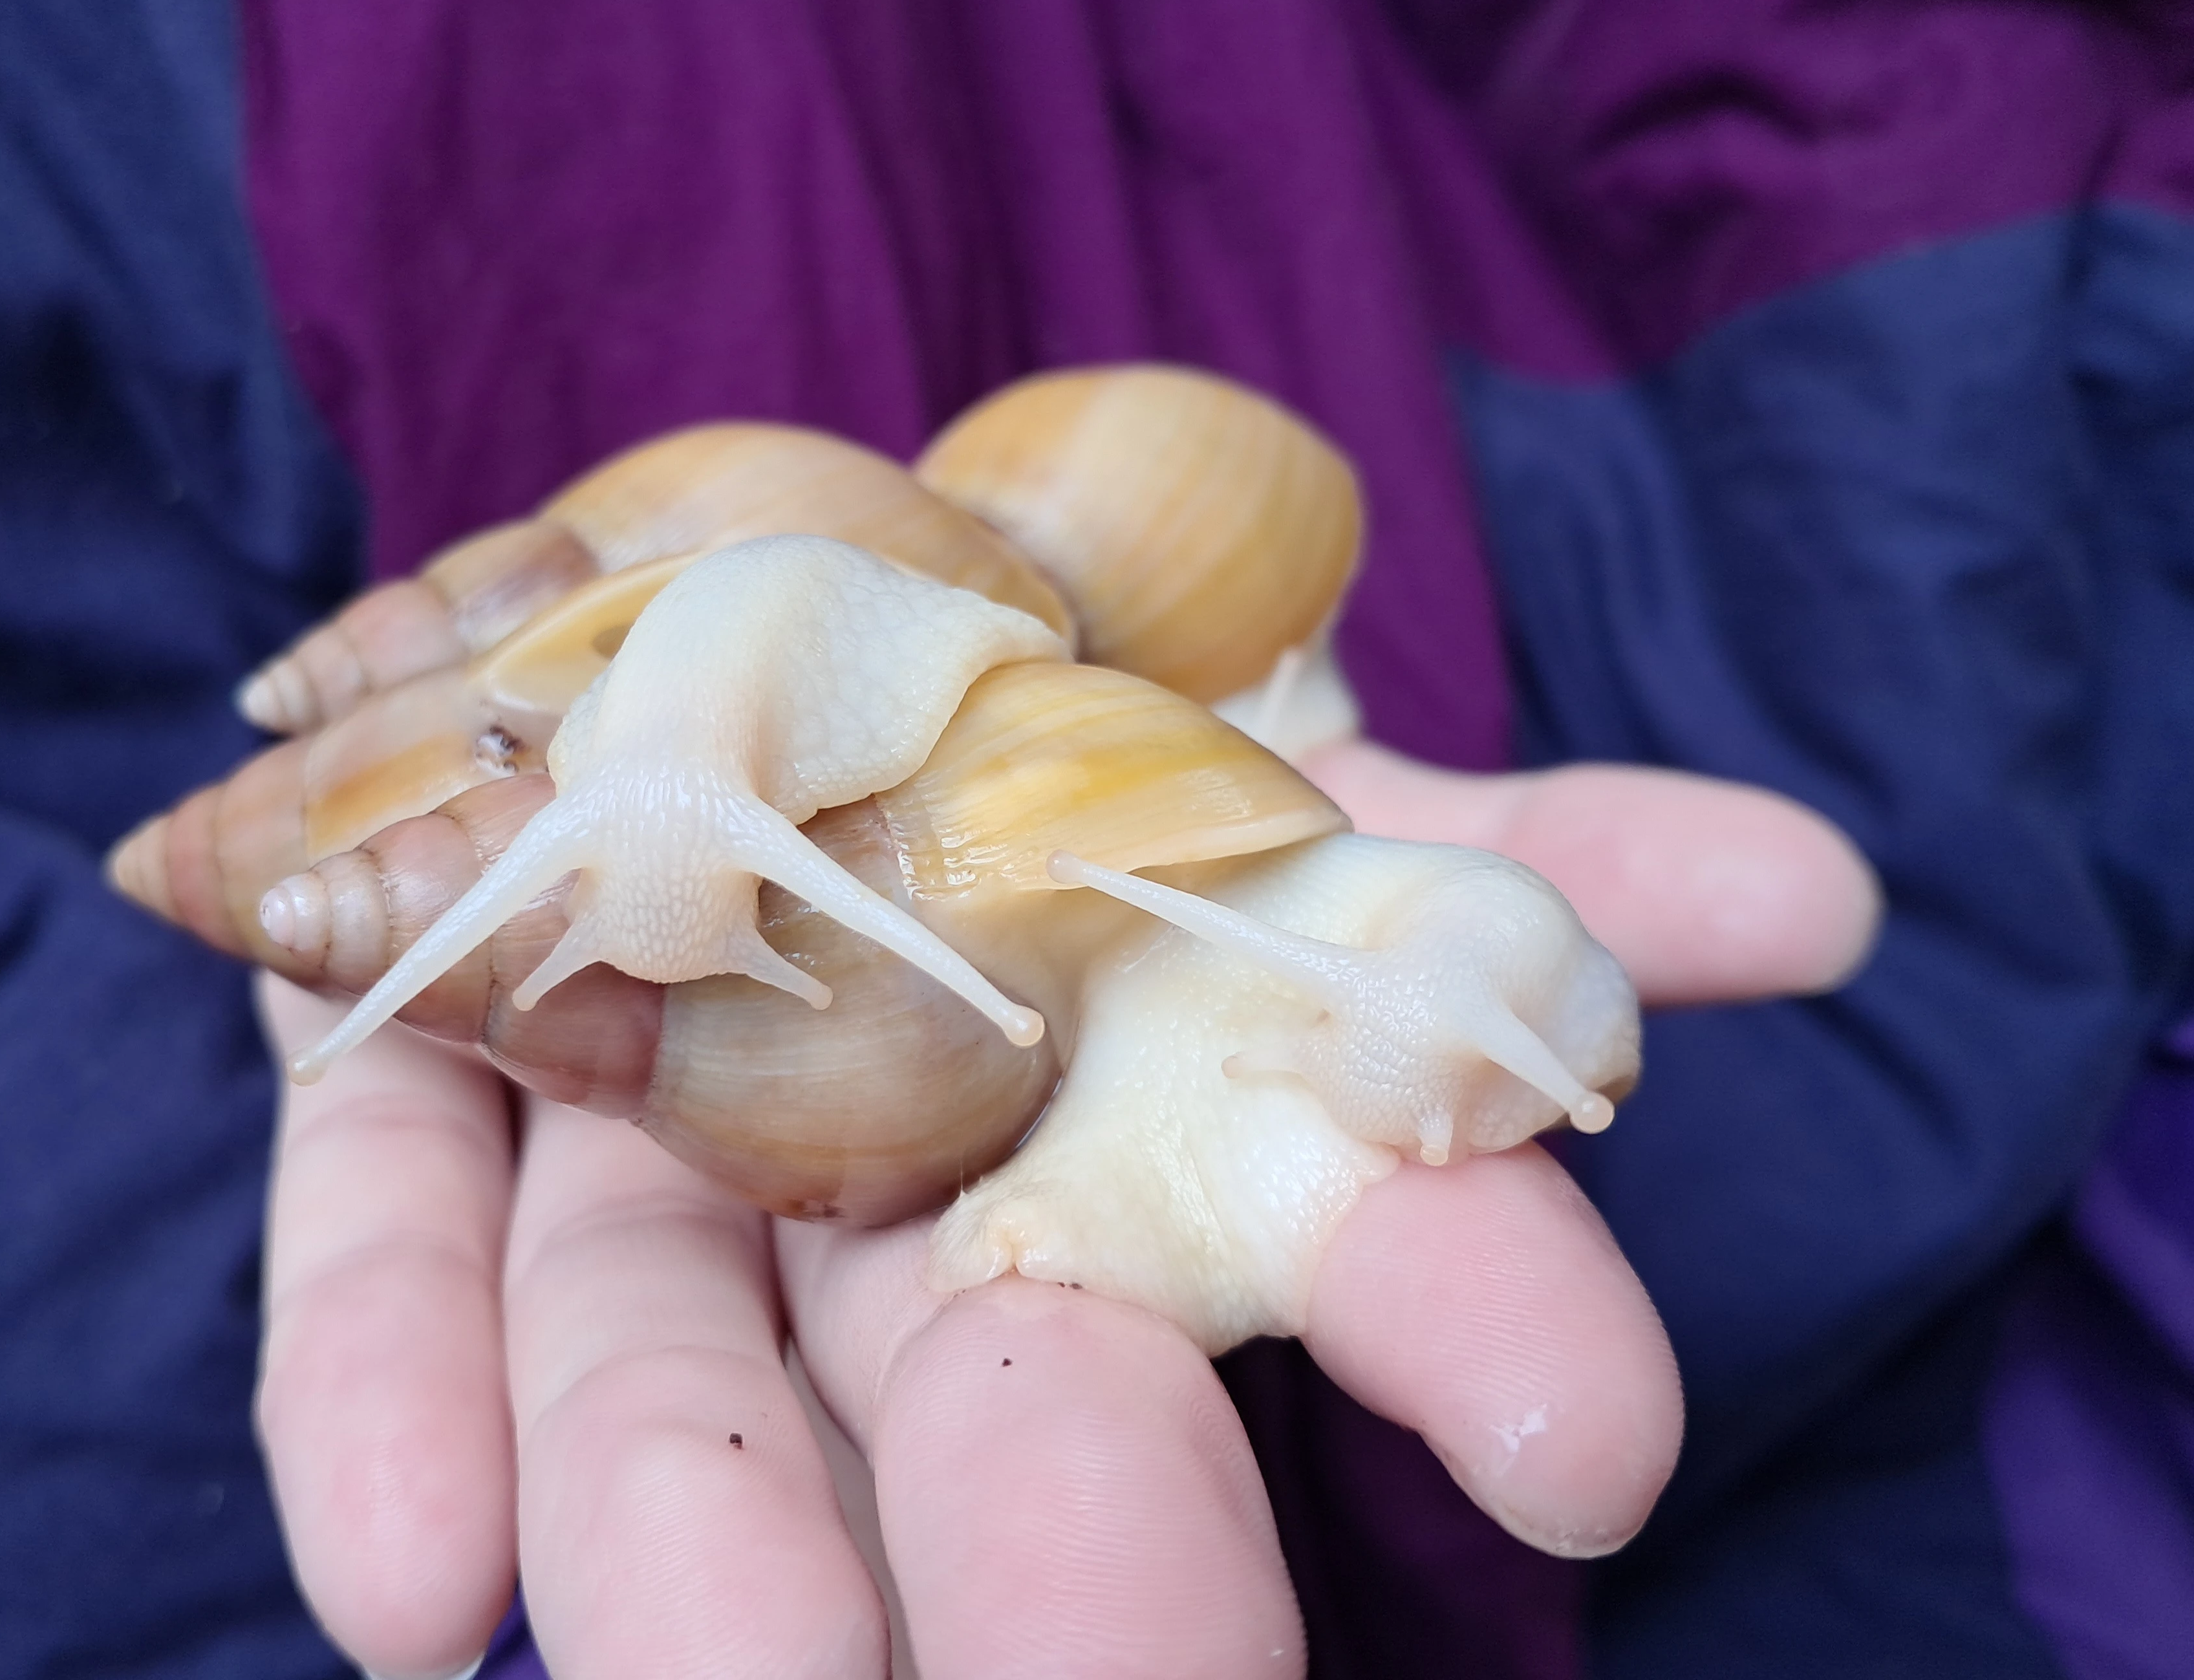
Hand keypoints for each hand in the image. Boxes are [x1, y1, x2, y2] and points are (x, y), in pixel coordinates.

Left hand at [253, 744, 1879, 1676]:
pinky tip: (396, 1582)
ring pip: (656, 1375)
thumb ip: (1530, 860)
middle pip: (979, 1408)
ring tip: (609, 1646)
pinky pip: (390, 1253)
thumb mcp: (1314, 782)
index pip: (1336, 1264)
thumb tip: (1813, 900)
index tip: (1590, 1441)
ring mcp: (656, 1168)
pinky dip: (379, 1393)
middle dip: (1043, 1546)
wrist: (736, 618)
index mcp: (1144, 1148)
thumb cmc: (1078, 732)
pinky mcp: (423, 1078)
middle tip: (1076, 1664)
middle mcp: (908, 1221)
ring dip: (659, 1517)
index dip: (1467, 1327)